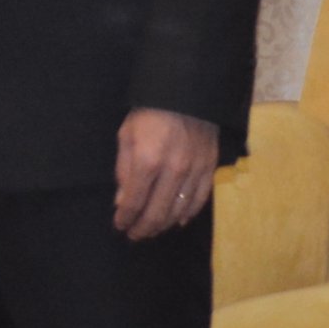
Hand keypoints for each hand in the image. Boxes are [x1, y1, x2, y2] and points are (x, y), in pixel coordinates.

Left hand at [114, 107, 218, 237]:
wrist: (186, 93)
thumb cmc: (149, 113)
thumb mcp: (126, 135)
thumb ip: (123, 170)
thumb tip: (121, 202)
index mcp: (147, 161)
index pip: (134, 202)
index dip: (125, 219)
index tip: (119, 225)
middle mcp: (172, 171)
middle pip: (156, 213)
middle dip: (143, 229)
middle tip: (134, 235)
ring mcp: (194, 171)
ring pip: (178, 211)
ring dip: (163, 225)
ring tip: (152, 229)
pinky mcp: (209, 168)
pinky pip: (199, 200)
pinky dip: (187, 214)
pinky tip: (178, 220)